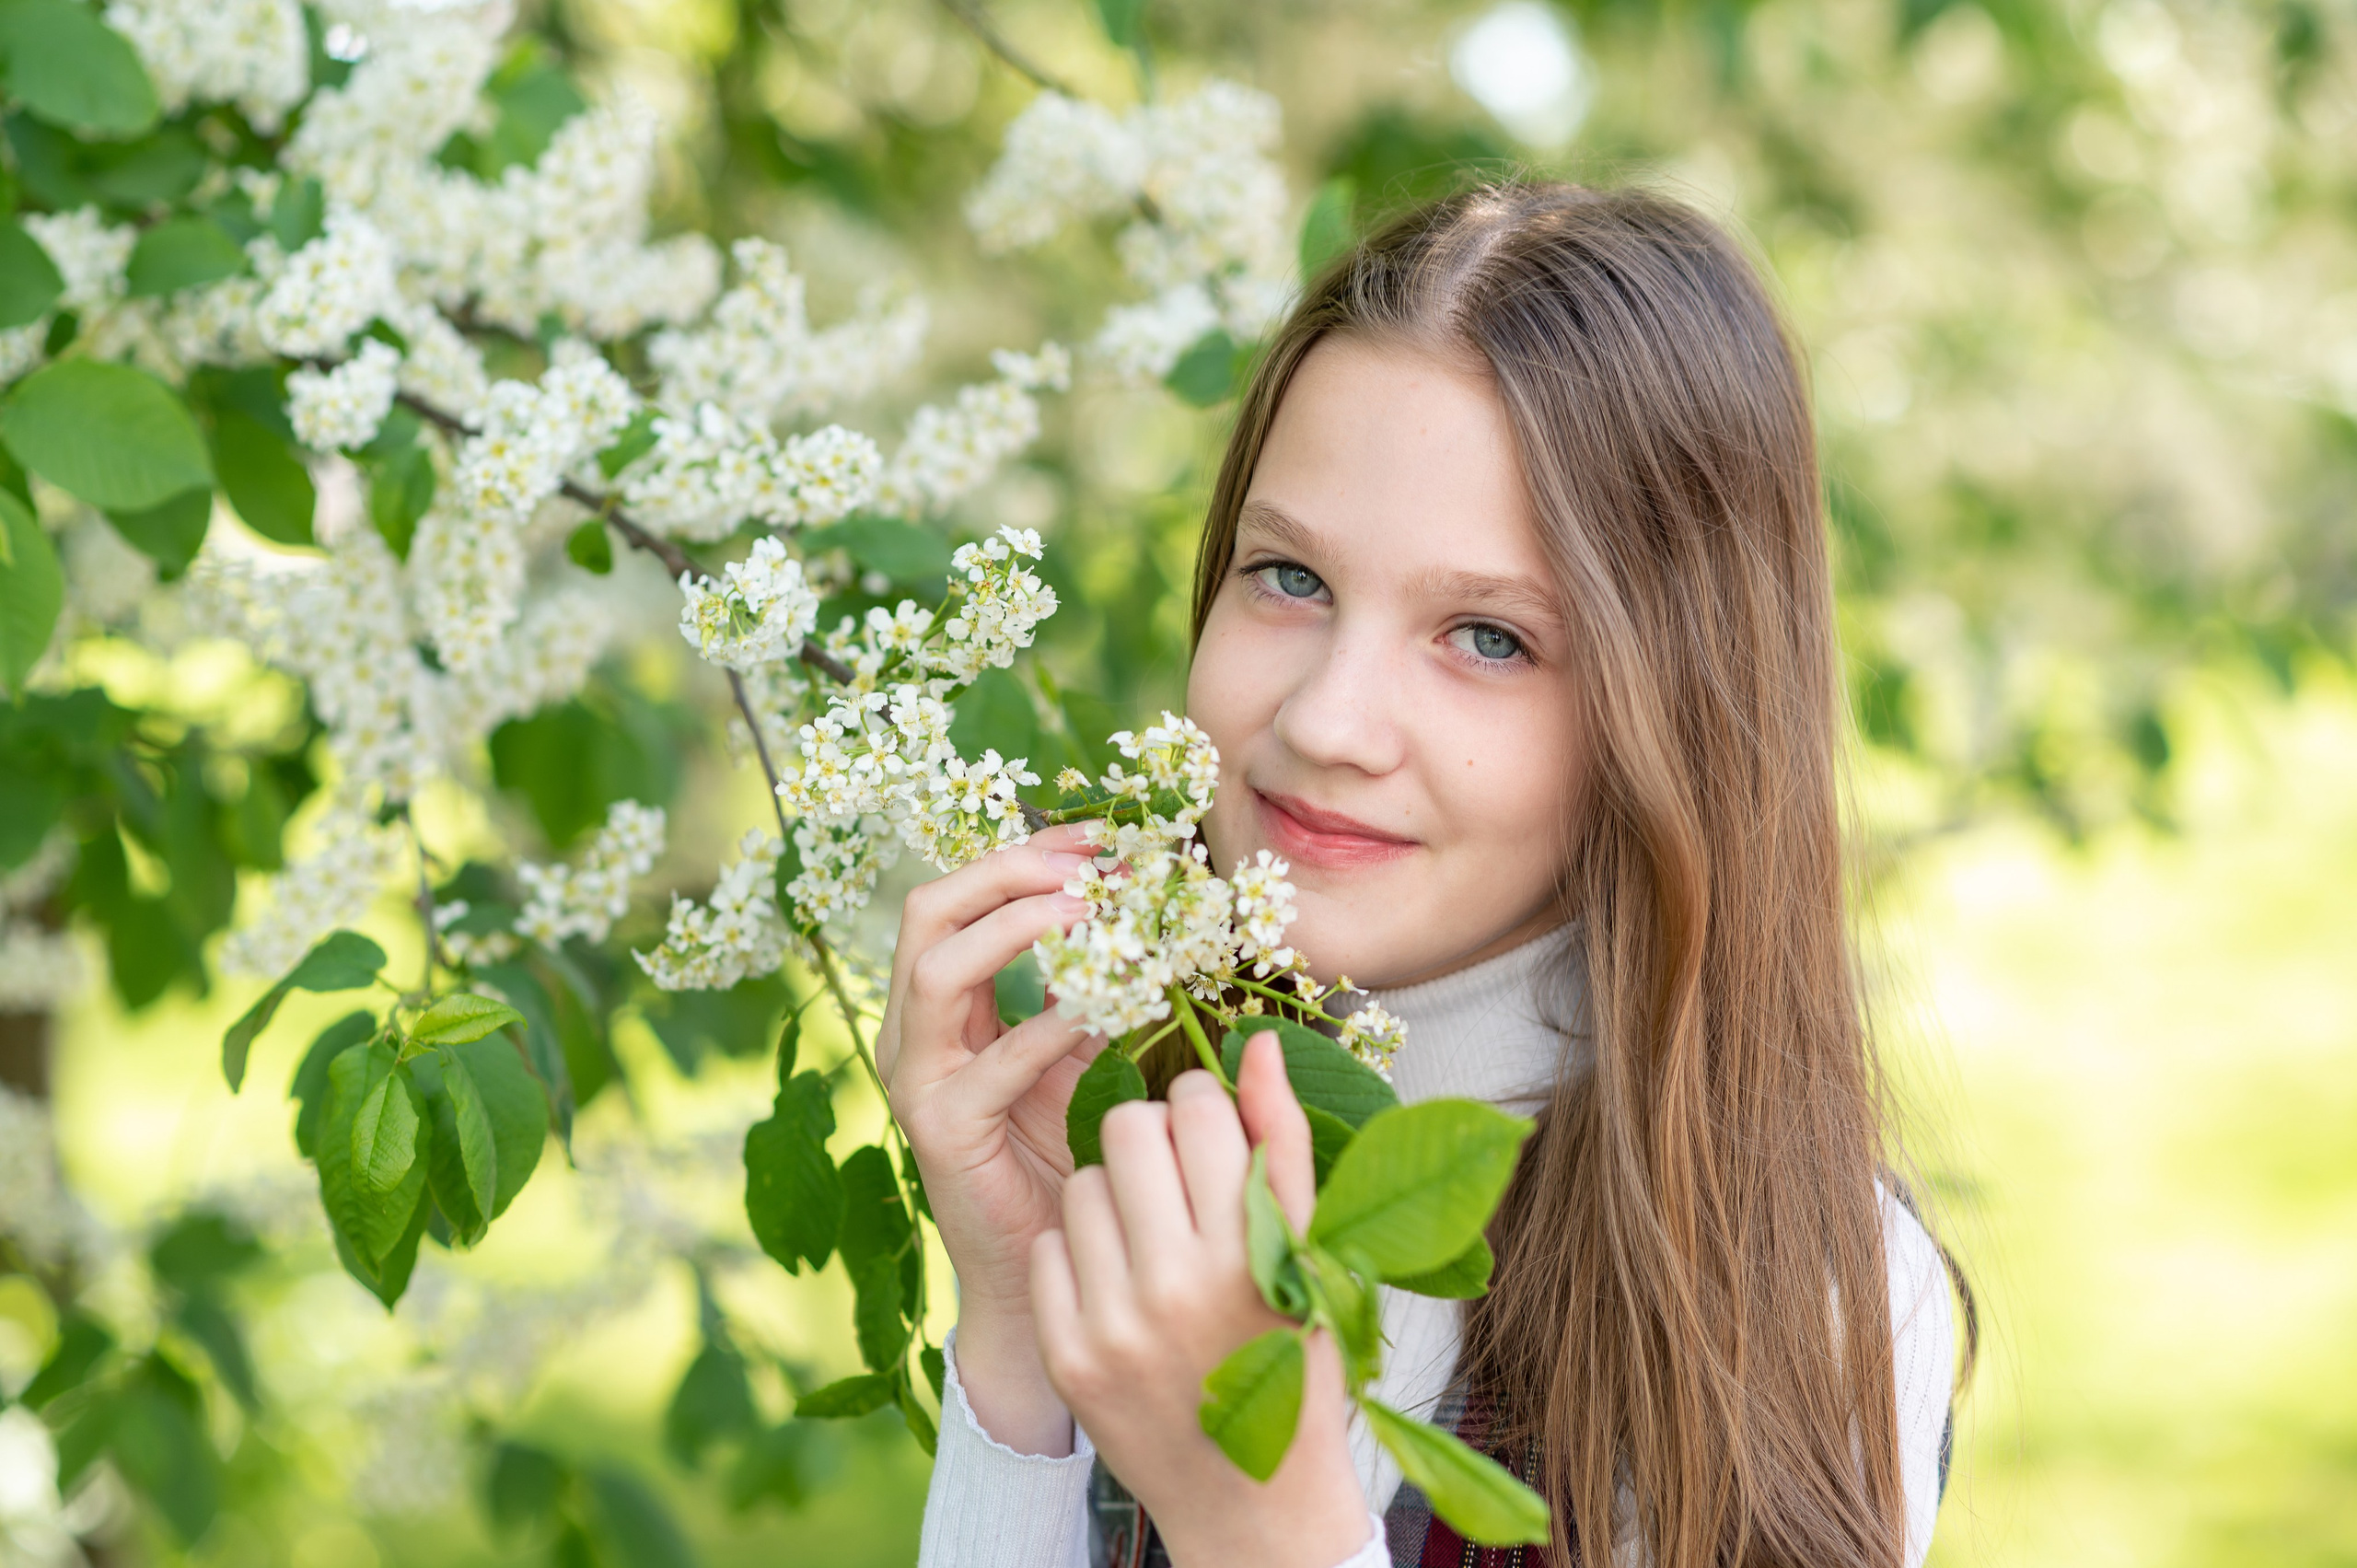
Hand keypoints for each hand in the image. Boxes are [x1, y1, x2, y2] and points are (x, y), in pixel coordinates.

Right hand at [879, 822, 1099, 1453]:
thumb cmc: (1065, 1155)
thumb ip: (1089, 985)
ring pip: (936, 967)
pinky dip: (1044, 1024)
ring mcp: (916, 1079)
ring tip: (1088, 910)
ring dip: (1015, 925)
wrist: (1047, 1270)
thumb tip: (1139, 907)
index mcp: (940, 1003)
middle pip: (931, 910)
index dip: (1029, 852)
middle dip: (1010, 871)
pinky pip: (987, 1063)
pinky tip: (1100, 1006)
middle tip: (1090, 864)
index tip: (1103, 833)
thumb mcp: (1080, 1052)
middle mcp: (912, 1030)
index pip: (964, 895)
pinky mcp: (940, 1131)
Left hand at [1032, 1034, 1372, 1567]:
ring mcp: (1114, 1325)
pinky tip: (1118, 1286)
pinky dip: (1080, 1254)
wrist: (1253, 1501)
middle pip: (1127, 1127)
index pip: (1197, 1107)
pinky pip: (1050, 1246)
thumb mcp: (1310, 1250)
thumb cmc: (1292, 1355)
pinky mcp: (1068, 1356)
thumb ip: (1281, 1139)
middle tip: (1175, 1179)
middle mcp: (1177, 1285)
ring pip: (1082, 1181)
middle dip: (1150, 1136)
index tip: (1215, 1138)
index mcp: (1251, 1250)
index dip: (1205, 1107)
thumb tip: (1258, 1037)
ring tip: (1150, 1239)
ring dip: (1114, 1194)